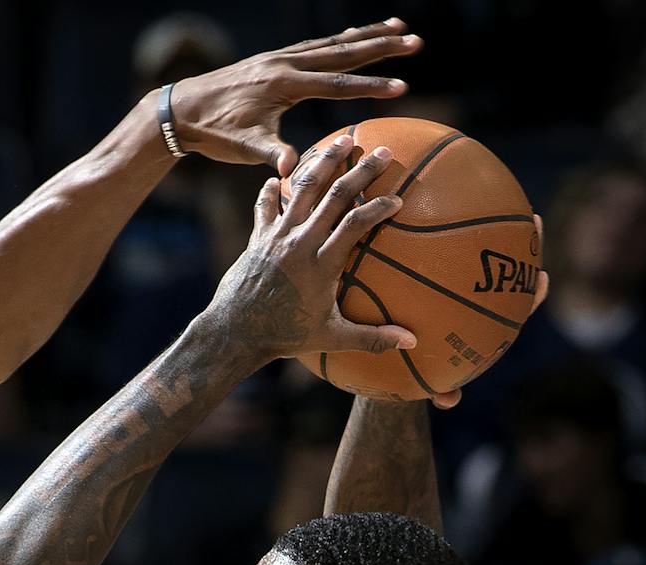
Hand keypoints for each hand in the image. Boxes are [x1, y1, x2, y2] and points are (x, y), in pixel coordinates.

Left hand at [169, 19, 420, 174]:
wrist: (182, 110)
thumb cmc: (213, 133)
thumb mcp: (242, 147)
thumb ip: (270, 153)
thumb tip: (293, 168)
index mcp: (282, 85)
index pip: (336, 85)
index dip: (370, 87)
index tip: (403, 87)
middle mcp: (285, 64)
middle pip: (342, 53)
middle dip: (381, 47)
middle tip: (416, 41)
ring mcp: (280, 58)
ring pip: (332, 43)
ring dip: (367, 35)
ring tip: (399, 25)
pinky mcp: (274, 59)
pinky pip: (316, 46)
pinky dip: (341, 40)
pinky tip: (355, 36)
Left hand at [208, 133, 409, 364]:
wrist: (233, 333)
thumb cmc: (284, 338)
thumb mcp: (330, 337)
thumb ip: (372, 338)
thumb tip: (413, 343)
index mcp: (321, 265)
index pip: (355, 225)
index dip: (378, 208)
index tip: (398, 199)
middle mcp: (299, 244)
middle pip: (334, 196)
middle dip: (362, 171)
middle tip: (384, 151)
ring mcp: (276, 237)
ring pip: (302, 189)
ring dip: (324, 161)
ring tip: (343, 139)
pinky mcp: (257, 238)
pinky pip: (266, 205)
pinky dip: (273, 189)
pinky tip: (279, 177)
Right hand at [426, 214, 548, 409]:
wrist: (390, 362)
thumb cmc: (412, 372)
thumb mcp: (427, 384)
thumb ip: (442, 392)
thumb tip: (451, 402)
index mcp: (484, 322)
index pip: (517, 305)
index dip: (533, 292)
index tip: (544, 278)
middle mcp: (477, 297)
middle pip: (509, 269)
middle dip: (523, 245)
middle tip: (532, 223)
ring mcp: (460, 281)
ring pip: (480, 249)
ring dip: (487, 223)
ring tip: (492, 196)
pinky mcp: (433, 272)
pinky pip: (434, 247)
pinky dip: (432, 229)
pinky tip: (421, 209)